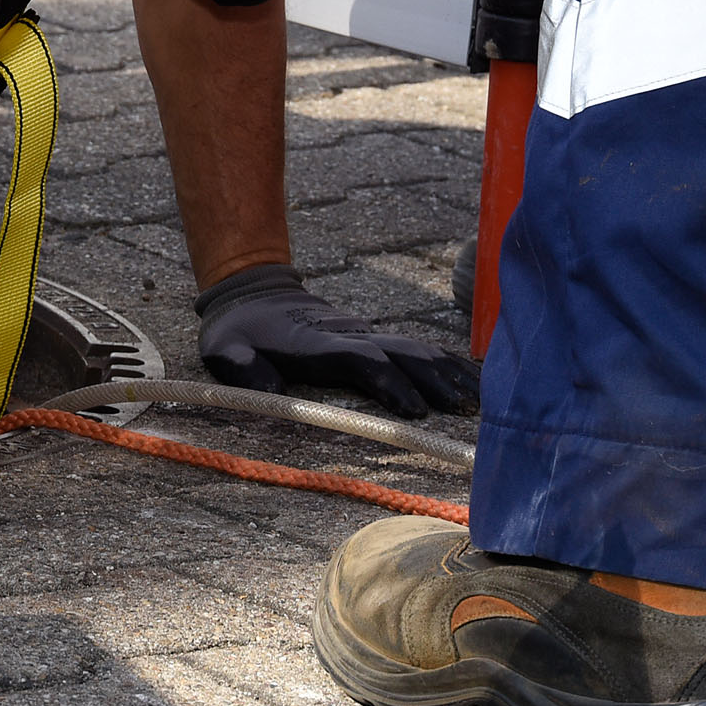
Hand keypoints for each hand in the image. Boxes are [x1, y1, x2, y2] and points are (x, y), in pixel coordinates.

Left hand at [194, 264, 478, 418]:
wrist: (253, 293)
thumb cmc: (238, 332)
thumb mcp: (223, 348)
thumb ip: (242, 368)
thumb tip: (270, 394)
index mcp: (316, 344)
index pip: (362, 359)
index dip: (389, 382)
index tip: (414, 410)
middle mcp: (349, 335)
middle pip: (401, 353)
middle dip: (435, 381)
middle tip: (465, 412)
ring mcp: (364, 333)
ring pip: (416, 348)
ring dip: (449, 372)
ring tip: (481, 401)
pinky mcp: (372, 337)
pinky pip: (416, 348)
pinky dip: (447, 363)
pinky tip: (473, 381)